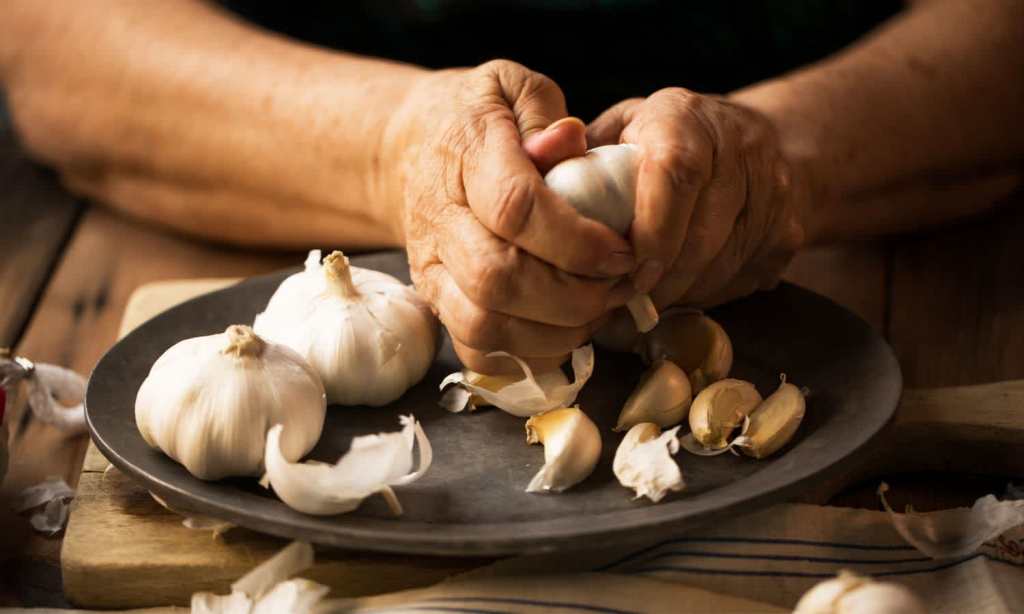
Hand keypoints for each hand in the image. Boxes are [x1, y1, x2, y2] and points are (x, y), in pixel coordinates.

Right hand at [384, 61, 635, 373]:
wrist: (414, 149)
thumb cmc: (482, 117)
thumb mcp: (515, 89)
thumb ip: (545, 115)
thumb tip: (572, 143)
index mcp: (465, 156)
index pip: (515, 209)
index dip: (577, 240)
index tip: (624, 252)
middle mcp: (440, 219)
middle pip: (498, 279)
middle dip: (573, 296)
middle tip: (619, 287)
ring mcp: (431, 267)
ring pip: (484, 323)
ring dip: (554, 331)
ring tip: (597, 310)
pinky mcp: (435, 301)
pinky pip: (475, 349)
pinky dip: (525, 354)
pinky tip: (563, 331)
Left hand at [588, 88, 810, 308]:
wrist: (757, 144)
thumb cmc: (659, 144)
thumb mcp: (617, 132)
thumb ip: (574, 158)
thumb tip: (529, 180)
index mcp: (684, 117)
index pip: (676, 172)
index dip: (651, 229)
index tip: (627, 269)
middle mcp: (739, 147)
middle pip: (701, 233)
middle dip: (658, 280)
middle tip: (622, 303)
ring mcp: (772, 191)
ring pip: (722, 265)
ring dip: (677, 295)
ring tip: (642, 304)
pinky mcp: (787, 232)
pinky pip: (742, 280)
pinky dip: (704, 296)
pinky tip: (677, 294)